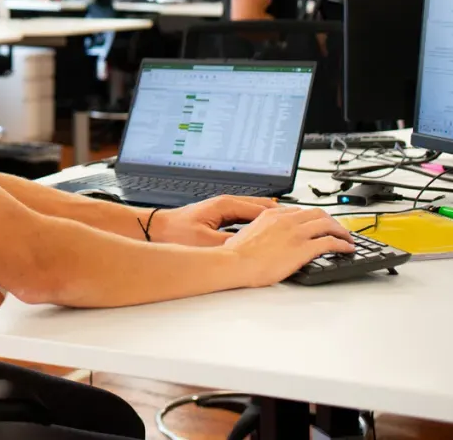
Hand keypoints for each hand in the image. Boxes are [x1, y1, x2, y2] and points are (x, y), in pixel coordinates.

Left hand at [153, 196, 282, 245]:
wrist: (155, 228)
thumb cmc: (175, 232)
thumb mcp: (204, 242)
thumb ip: (227, 245)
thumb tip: (247, 249)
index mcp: (225, 205)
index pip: (260, 208)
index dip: (280, 215)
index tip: (295, 220)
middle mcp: (225, 203)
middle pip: (260, 207)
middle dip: (279, 214)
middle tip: (298, 221)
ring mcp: (221, 208)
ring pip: (252, 211)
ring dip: (268, 217)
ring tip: (287, 224)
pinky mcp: (217, 216)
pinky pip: (244, 216)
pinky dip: (256, 222)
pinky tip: (262, 230)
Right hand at [224, 206, 354, 287]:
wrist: (235, 262)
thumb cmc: (236, 253)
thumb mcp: (248, 232)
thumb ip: (261, 230)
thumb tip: (265, 237)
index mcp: (272, 215)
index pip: (300, 211)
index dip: (313, 218)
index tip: (317, 224)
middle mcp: (287, 220)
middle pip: (318, 213)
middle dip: (331, 221)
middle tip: (337, 229)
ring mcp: (296, 233)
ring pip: (328, 224)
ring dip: (341, 231)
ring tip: (347, 239)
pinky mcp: (303, 248)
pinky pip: (330, 242)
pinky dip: (342, 244)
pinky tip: (346, 249)